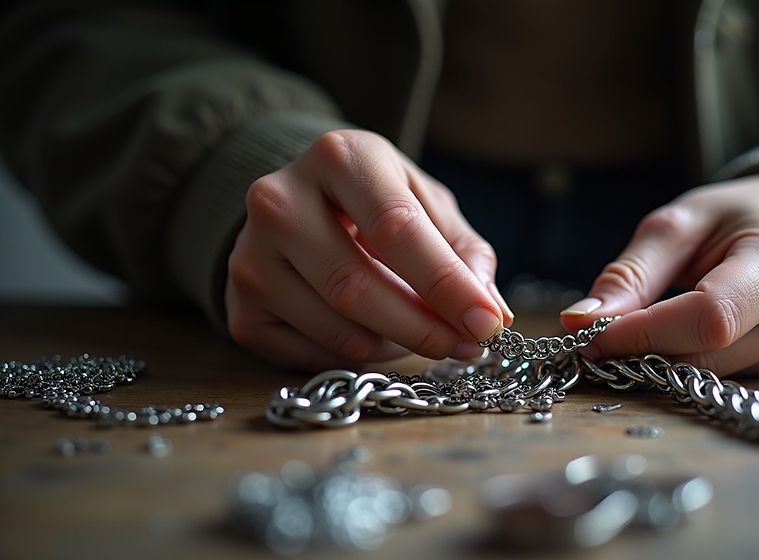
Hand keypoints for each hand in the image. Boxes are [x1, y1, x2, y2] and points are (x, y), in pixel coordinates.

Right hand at [225, 130, 511, 370]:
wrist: (301, 205)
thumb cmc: (376, 205)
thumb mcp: (427, 206)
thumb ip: (464, 252)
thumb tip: (491, 312)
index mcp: (339, 158)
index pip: (396, 228)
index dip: (445, 283)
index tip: (486, 322)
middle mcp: (279, 199)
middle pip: (356, 286)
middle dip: (423, 328)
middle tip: (466, 346)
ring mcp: (249, 255)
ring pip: (335, 328)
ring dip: (393, 345)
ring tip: (420, 332)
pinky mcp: (238, 305)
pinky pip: (310, 354)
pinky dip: (356, 356)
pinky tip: (373, 334)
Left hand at [560, 173, 758, 375]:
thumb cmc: (746, 214)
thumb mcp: (683, 222)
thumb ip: (633, 273)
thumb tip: (581, 322)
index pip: (707, 318)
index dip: (641, 332)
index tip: (585, 331)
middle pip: (704, 355)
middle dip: (639, 350)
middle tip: (594, 333)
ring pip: (709, 374)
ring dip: (661, 358)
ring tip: (639, 325)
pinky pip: (725, 375)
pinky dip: (690, 358)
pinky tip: (683, 332)